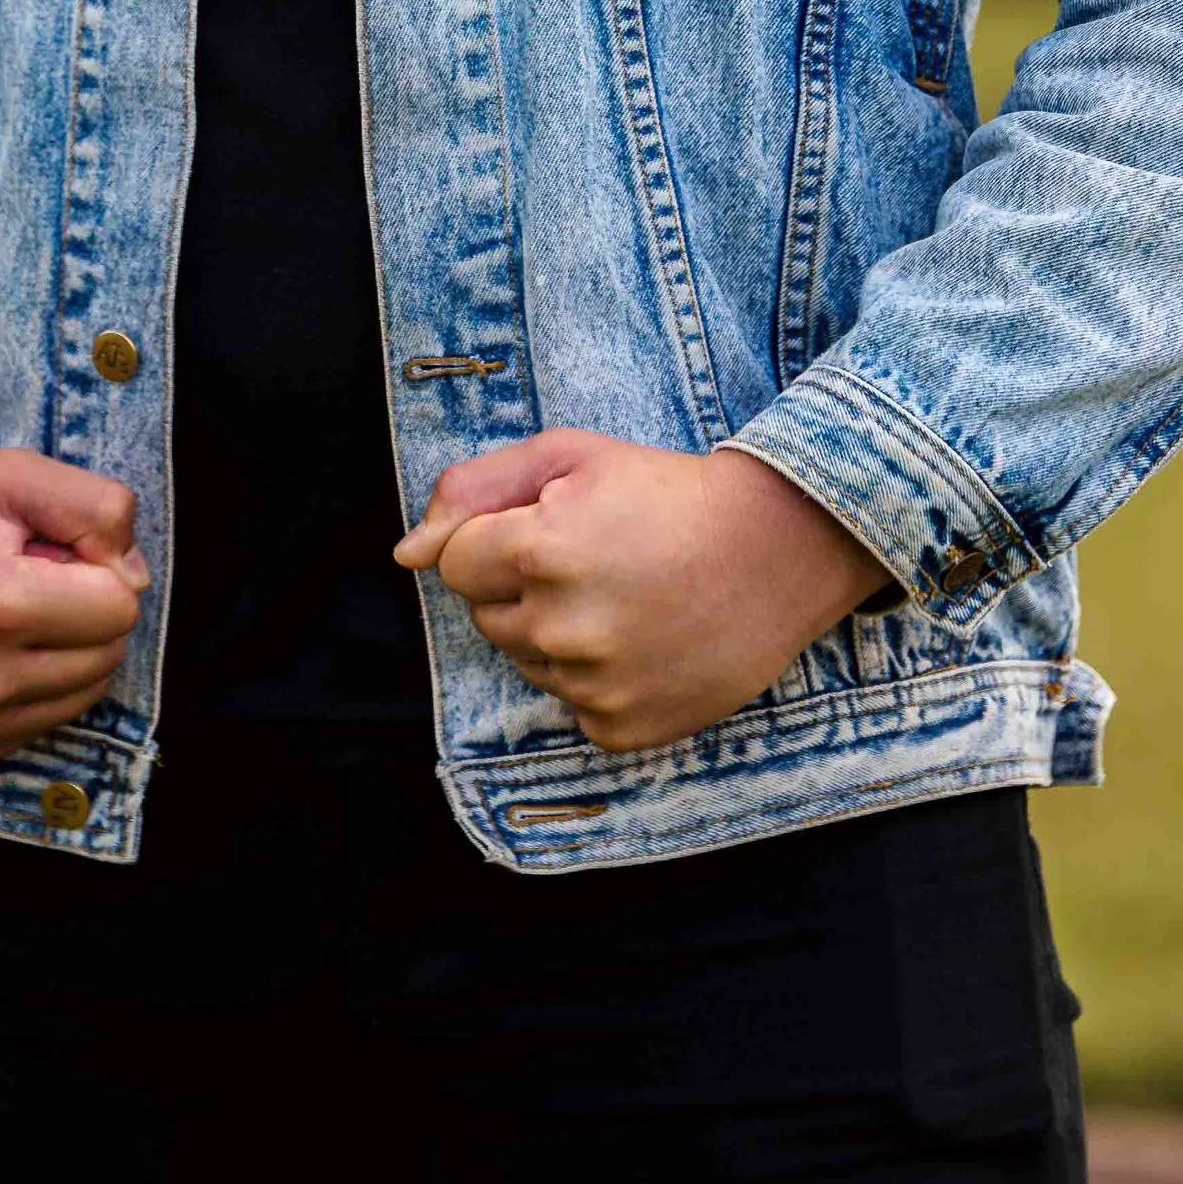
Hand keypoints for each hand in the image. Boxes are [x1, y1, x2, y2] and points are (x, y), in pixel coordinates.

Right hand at [0, 451, 147, 774]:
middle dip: (84, 610)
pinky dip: (30, 687)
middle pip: (107, 655)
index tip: (50, 549)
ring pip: (81, 695)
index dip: (98, 566)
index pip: (120, 606)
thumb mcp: (9, 475)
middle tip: (23, 576)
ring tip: (2, 612)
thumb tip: (135, 575)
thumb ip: (95, 509)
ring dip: (63, 651)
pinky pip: (39, 725)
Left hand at [395, 429, 887, 753]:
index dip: (498, 538)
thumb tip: (405, 553)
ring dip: (555, 631)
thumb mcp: (570, 456)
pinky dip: (596, 678)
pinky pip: (573, 705)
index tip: (551, 526)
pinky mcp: (623, 728)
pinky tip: (643, 640)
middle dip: (520, 585)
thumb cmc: (666, 492)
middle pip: (485, 615)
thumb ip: (476, 489)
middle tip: (594, 557)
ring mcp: (594, 686)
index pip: (455, 562)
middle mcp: (561, 628)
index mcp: (540, 552)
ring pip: (526, 661)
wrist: (777, 549)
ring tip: (623, 595)